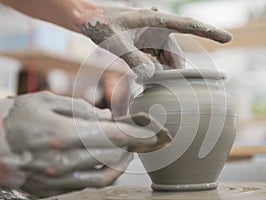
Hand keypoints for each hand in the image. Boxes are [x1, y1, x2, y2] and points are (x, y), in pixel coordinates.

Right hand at [1, 91, 162, 196]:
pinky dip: (104, 172)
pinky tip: (107, 161)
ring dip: (121, 161)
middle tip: (139, 137)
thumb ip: (82, 110)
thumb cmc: (14, 118)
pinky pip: (89, 184)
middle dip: (132, 146)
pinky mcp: (53, 189)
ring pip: (105, 175)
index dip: (140, 135)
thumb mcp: (47, 101)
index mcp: (64, 134)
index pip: (115, 136)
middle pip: (114, 156)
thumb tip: (108, 118)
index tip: (158, 133)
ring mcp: (59, 179)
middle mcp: (64, 161)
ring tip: (126, 150)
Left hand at [81, 5, 231, 81]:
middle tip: (172, 87)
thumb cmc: (102, 25)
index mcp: (155, 21)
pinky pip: (156, 59)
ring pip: (166, 58)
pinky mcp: (147, 43)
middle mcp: (158, 28)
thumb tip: (151, 75)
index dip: (209, 32)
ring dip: (162, 71)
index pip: (188, 26)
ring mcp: (153, 36)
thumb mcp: (116, 43)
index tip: (228, 38)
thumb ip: (133, 58)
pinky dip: (153, 69)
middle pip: (175, 52)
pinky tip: (143, 72)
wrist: (89, 20)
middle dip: (174, 70)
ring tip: (148, 78)